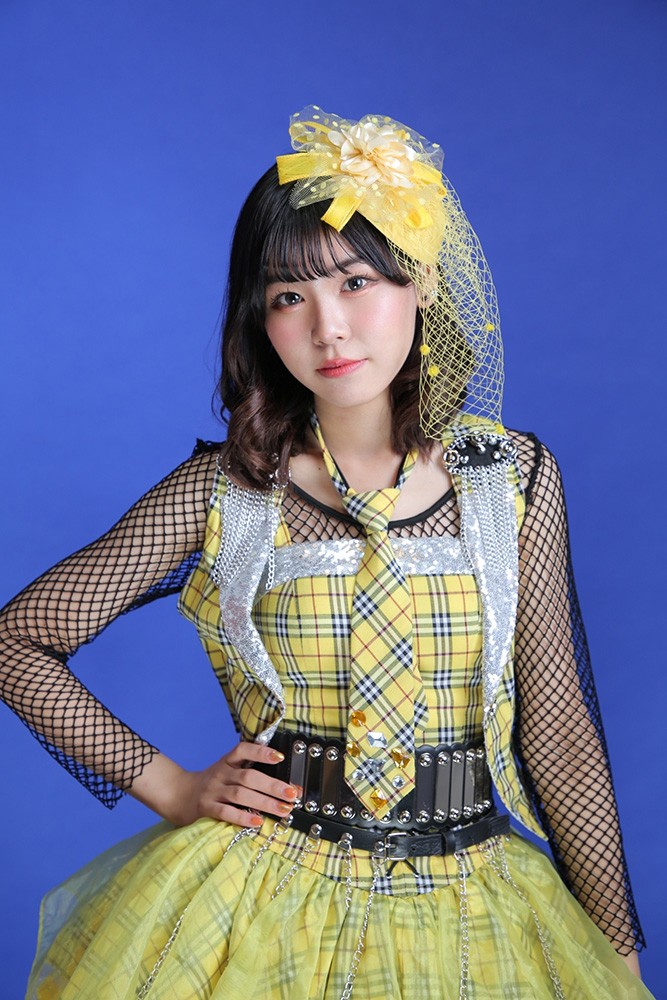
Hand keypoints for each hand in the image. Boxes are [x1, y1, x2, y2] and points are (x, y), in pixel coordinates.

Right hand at [128, 743, 301, 827]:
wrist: (179, 795)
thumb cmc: (212, 785)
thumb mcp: (226, 771)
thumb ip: (247, 772)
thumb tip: (282, 783)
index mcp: (227, 762)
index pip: (243, 750)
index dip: (261, 752)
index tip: (280, 757)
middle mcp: (220, 774)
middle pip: (248, 776)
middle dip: (273, 785)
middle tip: (292, 794)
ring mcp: (213, 791)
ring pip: (240, 794)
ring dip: (264, 802)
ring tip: (282, 810)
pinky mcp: (206, 808)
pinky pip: (225, 812)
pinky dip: (242, 817)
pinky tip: (257, 822)